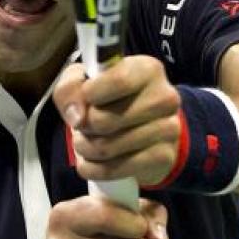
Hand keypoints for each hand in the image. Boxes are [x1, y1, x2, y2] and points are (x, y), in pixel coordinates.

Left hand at [54, 56, 180, 188]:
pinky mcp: (163, 158)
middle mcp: (164, 97)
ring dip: (85, 149)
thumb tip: (77, 117)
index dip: (89, 94)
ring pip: (105, 147)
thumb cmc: (111, 99)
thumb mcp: (85, 82)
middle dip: (83, 127)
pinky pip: (114, 169)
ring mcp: (168, 129)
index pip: (118, 81)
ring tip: (88, 143)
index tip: (85, 98)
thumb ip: (70, 88)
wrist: (145, 131)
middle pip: (103, 120)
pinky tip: (92, 162)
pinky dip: (92, 169)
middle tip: (84, 126)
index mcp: (147, 69)